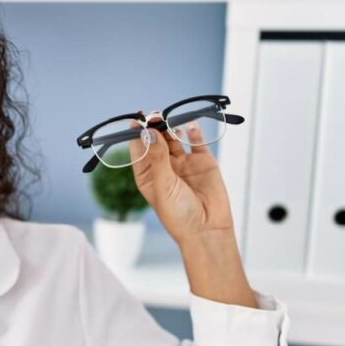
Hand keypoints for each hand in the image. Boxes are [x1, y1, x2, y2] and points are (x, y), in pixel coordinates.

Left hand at [129, 116, 234, 246]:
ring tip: (169, 120)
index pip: (138, 148)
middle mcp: (164, 166)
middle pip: (156, 139)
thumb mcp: (163, 185)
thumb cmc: (179, 215)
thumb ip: (158, 157)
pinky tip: (189, 125)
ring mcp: (183, 163)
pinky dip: (193, 131)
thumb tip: (149, 132)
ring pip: (174, 138)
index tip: (137, 119)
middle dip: (154, 126)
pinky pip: (196, 141)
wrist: (207, 229)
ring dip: (171, 127)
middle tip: (155, 115)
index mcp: (147, 175)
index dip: (137, 133)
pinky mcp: (203, 161)